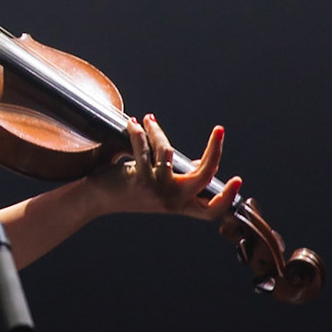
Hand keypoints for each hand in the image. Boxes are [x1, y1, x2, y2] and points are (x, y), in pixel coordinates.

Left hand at [88, 114, 240, 223]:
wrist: (95, 200)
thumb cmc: (128, 189)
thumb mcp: (159, 188)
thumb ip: (181, 177)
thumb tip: (203, 161)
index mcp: (179, 205)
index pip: (209, 211)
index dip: (226, 198)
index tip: (237, 179)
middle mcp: (171, 201)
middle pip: (203, 179)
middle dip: (215, 151)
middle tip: (220, 130)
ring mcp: (155, 190)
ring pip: (169, 153)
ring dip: (157, 132)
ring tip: (148, 120)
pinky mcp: (138, 179)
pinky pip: (145, 149)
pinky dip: (140, 133)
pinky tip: (136, 124)